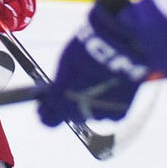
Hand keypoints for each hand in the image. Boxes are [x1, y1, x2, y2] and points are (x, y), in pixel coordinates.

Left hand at [36, 0, 151, 126]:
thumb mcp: (65, 64)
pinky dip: (111, 102)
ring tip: (102, 83)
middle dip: (74, 105)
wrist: (117, 47)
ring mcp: (98, 114)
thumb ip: (61, 83)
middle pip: (73, 116)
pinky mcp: (118, 113)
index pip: (49, 119)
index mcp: (59, 101)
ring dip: (95, 103)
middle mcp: (78, 112)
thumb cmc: (87, 50)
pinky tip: (114, 87)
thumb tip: (59, 89)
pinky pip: (111, 112)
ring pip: (93, 114)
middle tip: (81, 89)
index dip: (48, 114)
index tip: (49, 107)